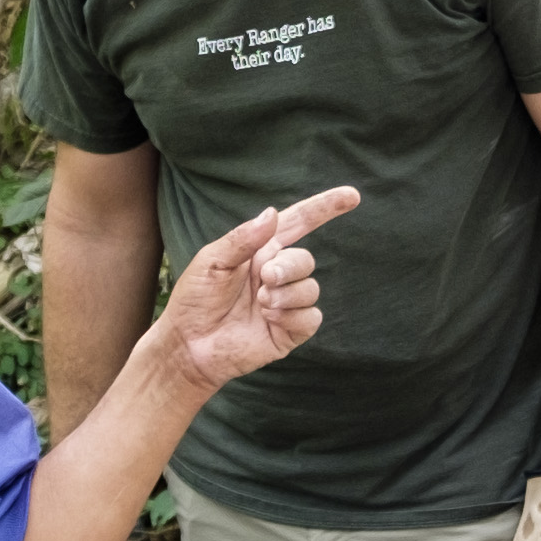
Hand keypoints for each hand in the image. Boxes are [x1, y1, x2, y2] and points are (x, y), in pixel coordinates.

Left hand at [149, 187, 362, 393]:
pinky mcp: (289, 331)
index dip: (325, 208)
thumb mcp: (212, 261)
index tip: (351, 196)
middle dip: (289, 267)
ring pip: (311, 289)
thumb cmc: (195, 299)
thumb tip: (273, 214)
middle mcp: (277, 274)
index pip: (299, 223)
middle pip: (306, 259)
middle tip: (265, 279)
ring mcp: (286, 303)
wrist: (188, 345)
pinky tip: (270, 319)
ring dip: (287, 294)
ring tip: (261, 304)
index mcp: (261, 251)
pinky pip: (312, 318)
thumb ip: (242, 238)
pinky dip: (293, 316)